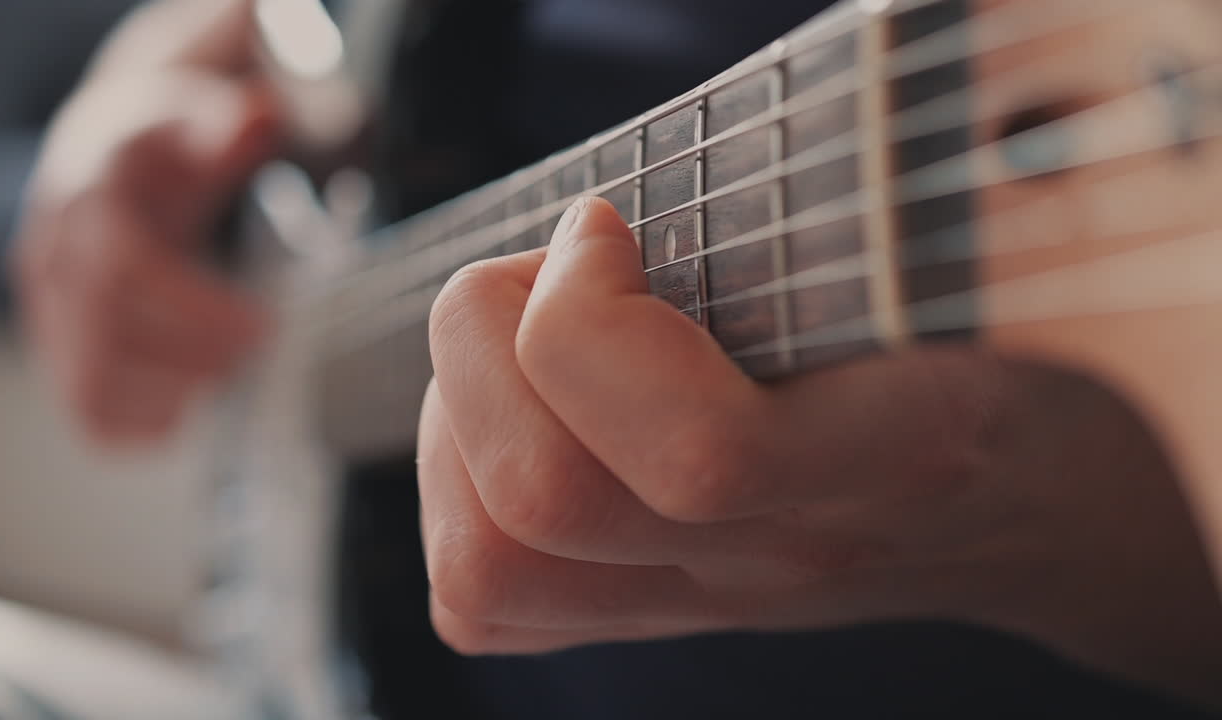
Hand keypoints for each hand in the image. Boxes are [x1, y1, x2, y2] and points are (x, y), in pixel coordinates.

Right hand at [12, 0, 277, 444]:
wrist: (108, 159)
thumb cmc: (163, 147)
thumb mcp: (199, 117)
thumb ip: (233, 122)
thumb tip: (262, 114)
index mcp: (88, 200)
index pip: (125, 269)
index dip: (196, 311)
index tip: (263, 328)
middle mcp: (53, 261)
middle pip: (107, 338)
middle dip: (197, 361)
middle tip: (262, 359)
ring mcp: (48, 313)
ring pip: (90, 388)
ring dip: (174, 399)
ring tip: (234, 378)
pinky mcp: (60, 352)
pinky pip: (89, 413)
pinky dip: (146, 426)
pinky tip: (198, 405)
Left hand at [420, 197, 1221, 703]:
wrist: (1036, 509)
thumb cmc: (1012, 352)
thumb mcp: (989, 252)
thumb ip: (905, 184)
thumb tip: (917, 43)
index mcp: (888, 453)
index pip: (698, 458)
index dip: (592, 317)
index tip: (606, 227)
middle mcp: (778, 554)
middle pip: (545, 503)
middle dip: (486, 343)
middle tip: (547, 270)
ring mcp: (704, 601)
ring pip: (489, 570)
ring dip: (456, 423)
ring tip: (519, 341)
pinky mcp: (649, 613)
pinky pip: (485, 599)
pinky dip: (454, 498)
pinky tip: (515, 414)